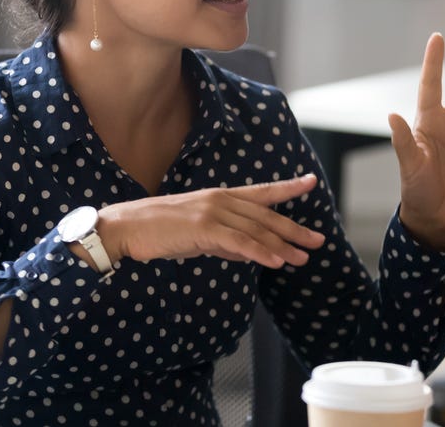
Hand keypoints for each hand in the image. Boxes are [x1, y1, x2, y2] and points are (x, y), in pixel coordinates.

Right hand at [95, 174, 326, 267]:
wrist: (126, 227)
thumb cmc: (159, 231)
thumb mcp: (198, 234)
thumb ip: (224, 239)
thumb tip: (247, 251)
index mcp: (220, 197)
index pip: (261, 192)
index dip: (287, 188)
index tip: (310, 182)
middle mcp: (220, 200)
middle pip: (265, 216)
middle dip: (294, 229)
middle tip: (317, 241)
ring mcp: (212, 212)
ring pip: (256, 230)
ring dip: (282, 246)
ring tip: (302, 259)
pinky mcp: (203, 228)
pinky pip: (238, 242)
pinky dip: (259, 252)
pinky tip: (275, 262)